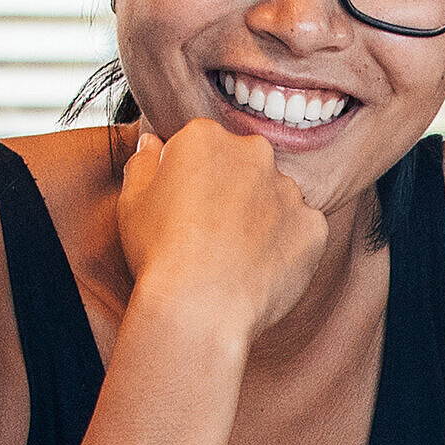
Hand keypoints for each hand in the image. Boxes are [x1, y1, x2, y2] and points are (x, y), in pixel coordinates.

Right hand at [112, 114, 338, 344]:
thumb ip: (143, 163)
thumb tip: (153, 143)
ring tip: (234, 257)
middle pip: (243, 166)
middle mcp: (254, 153)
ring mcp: (289, 190)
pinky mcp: (313, 226)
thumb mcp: (131, 202)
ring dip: (261, 218)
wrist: (199, 306)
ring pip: (275, 198)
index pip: (202, 147)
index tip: (183, 209)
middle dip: (231, 191)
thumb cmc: (158, 254)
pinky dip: (285, 247)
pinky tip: (259, 270)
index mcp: (205, 138)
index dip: (190, 180)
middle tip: (209, 233)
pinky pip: (301, 231)